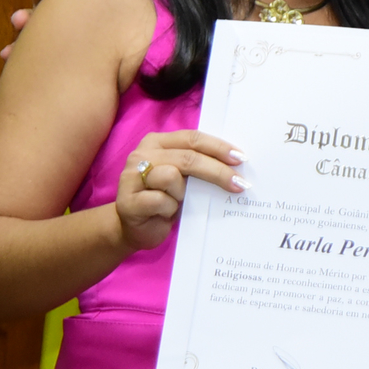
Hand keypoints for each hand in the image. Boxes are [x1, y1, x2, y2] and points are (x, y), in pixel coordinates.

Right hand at [113, 130, 247, 251]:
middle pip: (188, 157)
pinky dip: (169, 209)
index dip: (218, 147)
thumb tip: (235, 165)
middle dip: (217, 171)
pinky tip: (165, 214)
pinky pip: (160, 201)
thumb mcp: (182, 179)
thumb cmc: (163, 201)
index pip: (192, 138)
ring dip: (183, 194)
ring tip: (178, 202)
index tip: (241, 158)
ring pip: (172, 177)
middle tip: (239, 184)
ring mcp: (131, 177)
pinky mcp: (128, 201)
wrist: (134, 230)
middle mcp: (142, 154)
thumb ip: (198, 167)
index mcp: (157, 142)